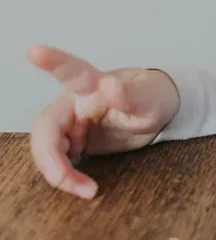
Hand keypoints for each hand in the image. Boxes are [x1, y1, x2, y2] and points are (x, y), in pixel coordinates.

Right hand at [27, 44, 180, 199]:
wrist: (157, 111)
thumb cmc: (153, 97)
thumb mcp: (150, 98)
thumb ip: (130, 95)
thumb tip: (109, 85)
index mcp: (93, 85)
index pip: (71, 71)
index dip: (52, 61)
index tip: (34, 50)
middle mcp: (75, 102)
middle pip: (46, 129)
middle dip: (50, 159)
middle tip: (68, 182)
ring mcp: (70, 123)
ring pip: (48, 149)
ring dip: (60, 172)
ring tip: (87, 189)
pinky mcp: (73, 142)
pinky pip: (59, 160)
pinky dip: (67, 176)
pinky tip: (82, 186)